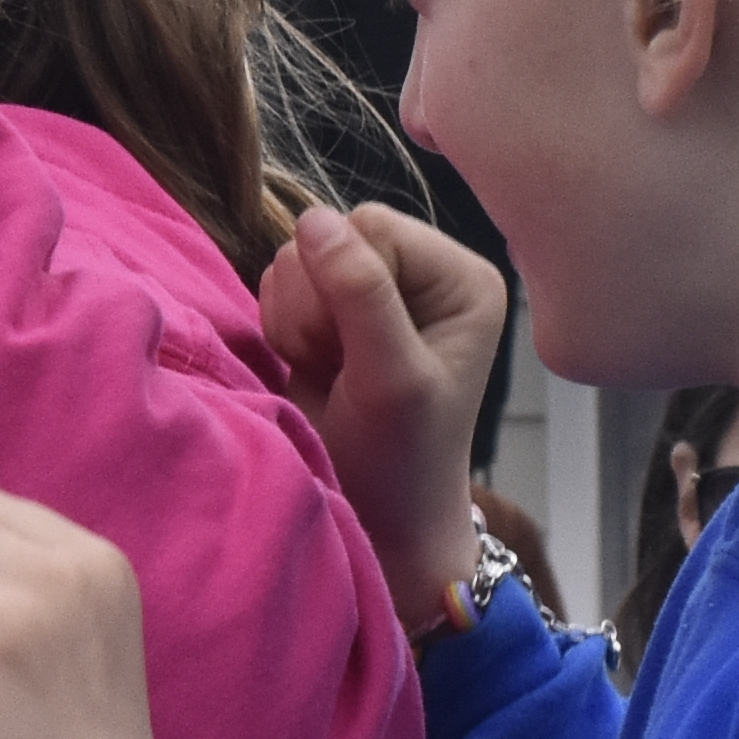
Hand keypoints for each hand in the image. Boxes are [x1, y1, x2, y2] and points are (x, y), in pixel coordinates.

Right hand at [255, 202, 504, 625]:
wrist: (374, 519)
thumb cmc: (400, 461)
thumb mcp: (390, 378)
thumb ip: (360, 295)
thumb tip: (315, 218)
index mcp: (460, 277)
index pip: (373, 227)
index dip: (346, 286)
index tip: (359, 355)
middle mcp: (421, 271)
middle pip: (329, 236)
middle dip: (316, 305)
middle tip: (343, 368)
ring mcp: (375, 287)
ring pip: (297, 258)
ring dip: (296, 319)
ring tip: (331, 371)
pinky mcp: (333, 306)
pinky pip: (279, 280)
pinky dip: (282, 327)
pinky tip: (312, 366)